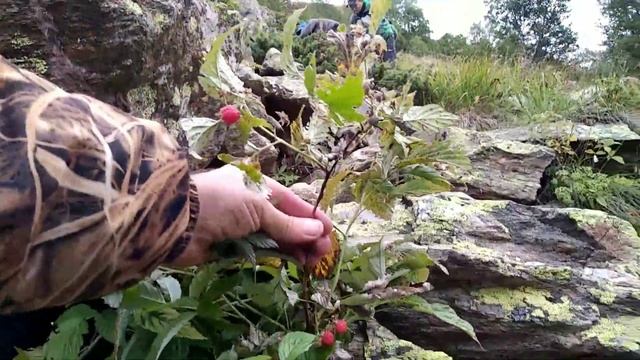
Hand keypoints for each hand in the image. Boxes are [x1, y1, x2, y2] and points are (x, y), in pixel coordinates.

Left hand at [170, 165, 332, 267]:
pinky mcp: (231, 246)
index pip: (291, 202)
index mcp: (257, 185)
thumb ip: (287, 224)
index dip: (311, 217)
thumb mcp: (257, 208)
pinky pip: (260, 251)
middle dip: (306, 236)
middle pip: (286, 221)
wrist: (174, 223)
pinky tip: (293, 262)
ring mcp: (241, 226)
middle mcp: (250, 203)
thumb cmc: (218, 203)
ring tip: (313, 261)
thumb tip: (317, 232)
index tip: (329, 234)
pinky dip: (277, 256)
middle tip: (323, 253)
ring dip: (295, 248)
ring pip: (276, 238)